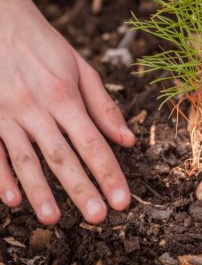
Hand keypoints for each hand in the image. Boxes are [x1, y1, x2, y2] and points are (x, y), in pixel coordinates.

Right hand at [0, 0, 134, 224]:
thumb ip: (103, 105)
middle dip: (82, 190)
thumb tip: (127, 139)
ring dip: (41, 192)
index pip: (93, 143)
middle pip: (63, 157)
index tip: (122, 200)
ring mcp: (6, 113)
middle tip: (98, 218)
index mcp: (64, 95)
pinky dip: (3, 176)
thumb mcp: (80, 67)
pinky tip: (13, 200)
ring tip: (55, 220)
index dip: (109, 174)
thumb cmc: (44, 44)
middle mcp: (36, 108)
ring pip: (27, 160)